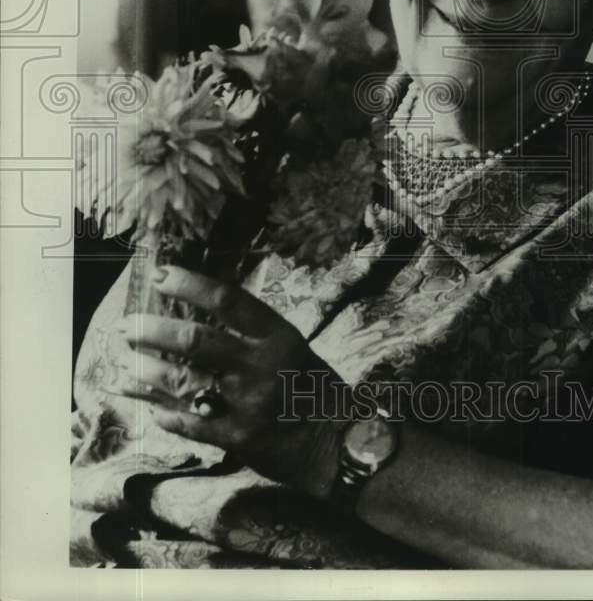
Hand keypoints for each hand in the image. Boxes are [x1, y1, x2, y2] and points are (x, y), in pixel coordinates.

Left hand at [116, 263, 343, 498]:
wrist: (342, 443)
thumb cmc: (313, 389)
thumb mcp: (292, 349)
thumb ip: (253, 335)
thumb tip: (203, 315)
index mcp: (279, 336)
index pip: (229, 300)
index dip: (191, 284)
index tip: (160, 274)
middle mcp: (262, 365)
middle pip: (196, 339)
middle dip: (153, 331)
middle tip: (126, 326)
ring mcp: (249, 403)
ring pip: (185, 381)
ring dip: (149, 373)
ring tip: (126, 366)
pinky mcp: (240, 439)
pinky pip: (191, 423)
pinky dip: (168, 413)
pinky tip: (152, 408)